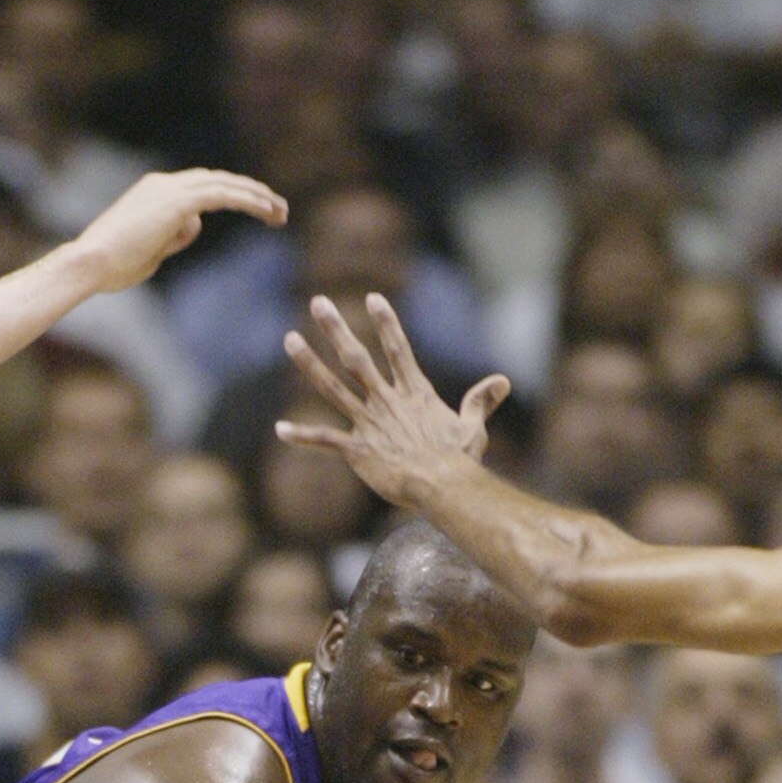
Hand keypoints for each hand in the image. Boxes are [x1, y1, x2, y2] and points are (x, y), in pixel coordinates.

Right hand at [74, 168, 285, 294]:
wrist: (90, 264)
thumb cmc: (112, 266)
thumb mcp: (152, 251)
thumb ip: (174, 235)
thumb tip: (195, 225)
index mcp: (154, 192)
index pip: (201, 188)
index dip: (231, 196)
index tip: (256, 212)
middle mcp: (163, 184)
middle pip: (217, 180)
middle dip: (251, 194)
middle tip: (279, 210)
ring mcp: (169, 190)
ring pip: (223, 184)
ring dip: (256, 197)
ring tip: (281, 212)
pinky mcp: (176, 202)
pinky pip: (220, 195)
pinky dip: (246, 200)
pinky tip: (266, 210)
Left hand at [279, 293, 508, 513]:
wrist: (443, 486)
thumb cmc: (459, 460)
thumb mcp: (472, 426)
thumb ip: (480, 401)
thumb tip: (502, 381)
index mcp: (413, 393)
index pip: (398, 348)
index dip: (386, 322)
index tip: (372, 297)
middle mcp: (387, 401)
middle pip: (357, 358)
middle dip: (336, 328)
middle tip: (318, 302)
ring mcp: (369, 423)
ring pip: (333, 387)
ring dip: (309, 363)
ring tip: (289, 339)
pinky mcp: (357, 450)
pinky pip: (325, 439)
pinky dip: (302, 435)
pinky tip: (280, 429)